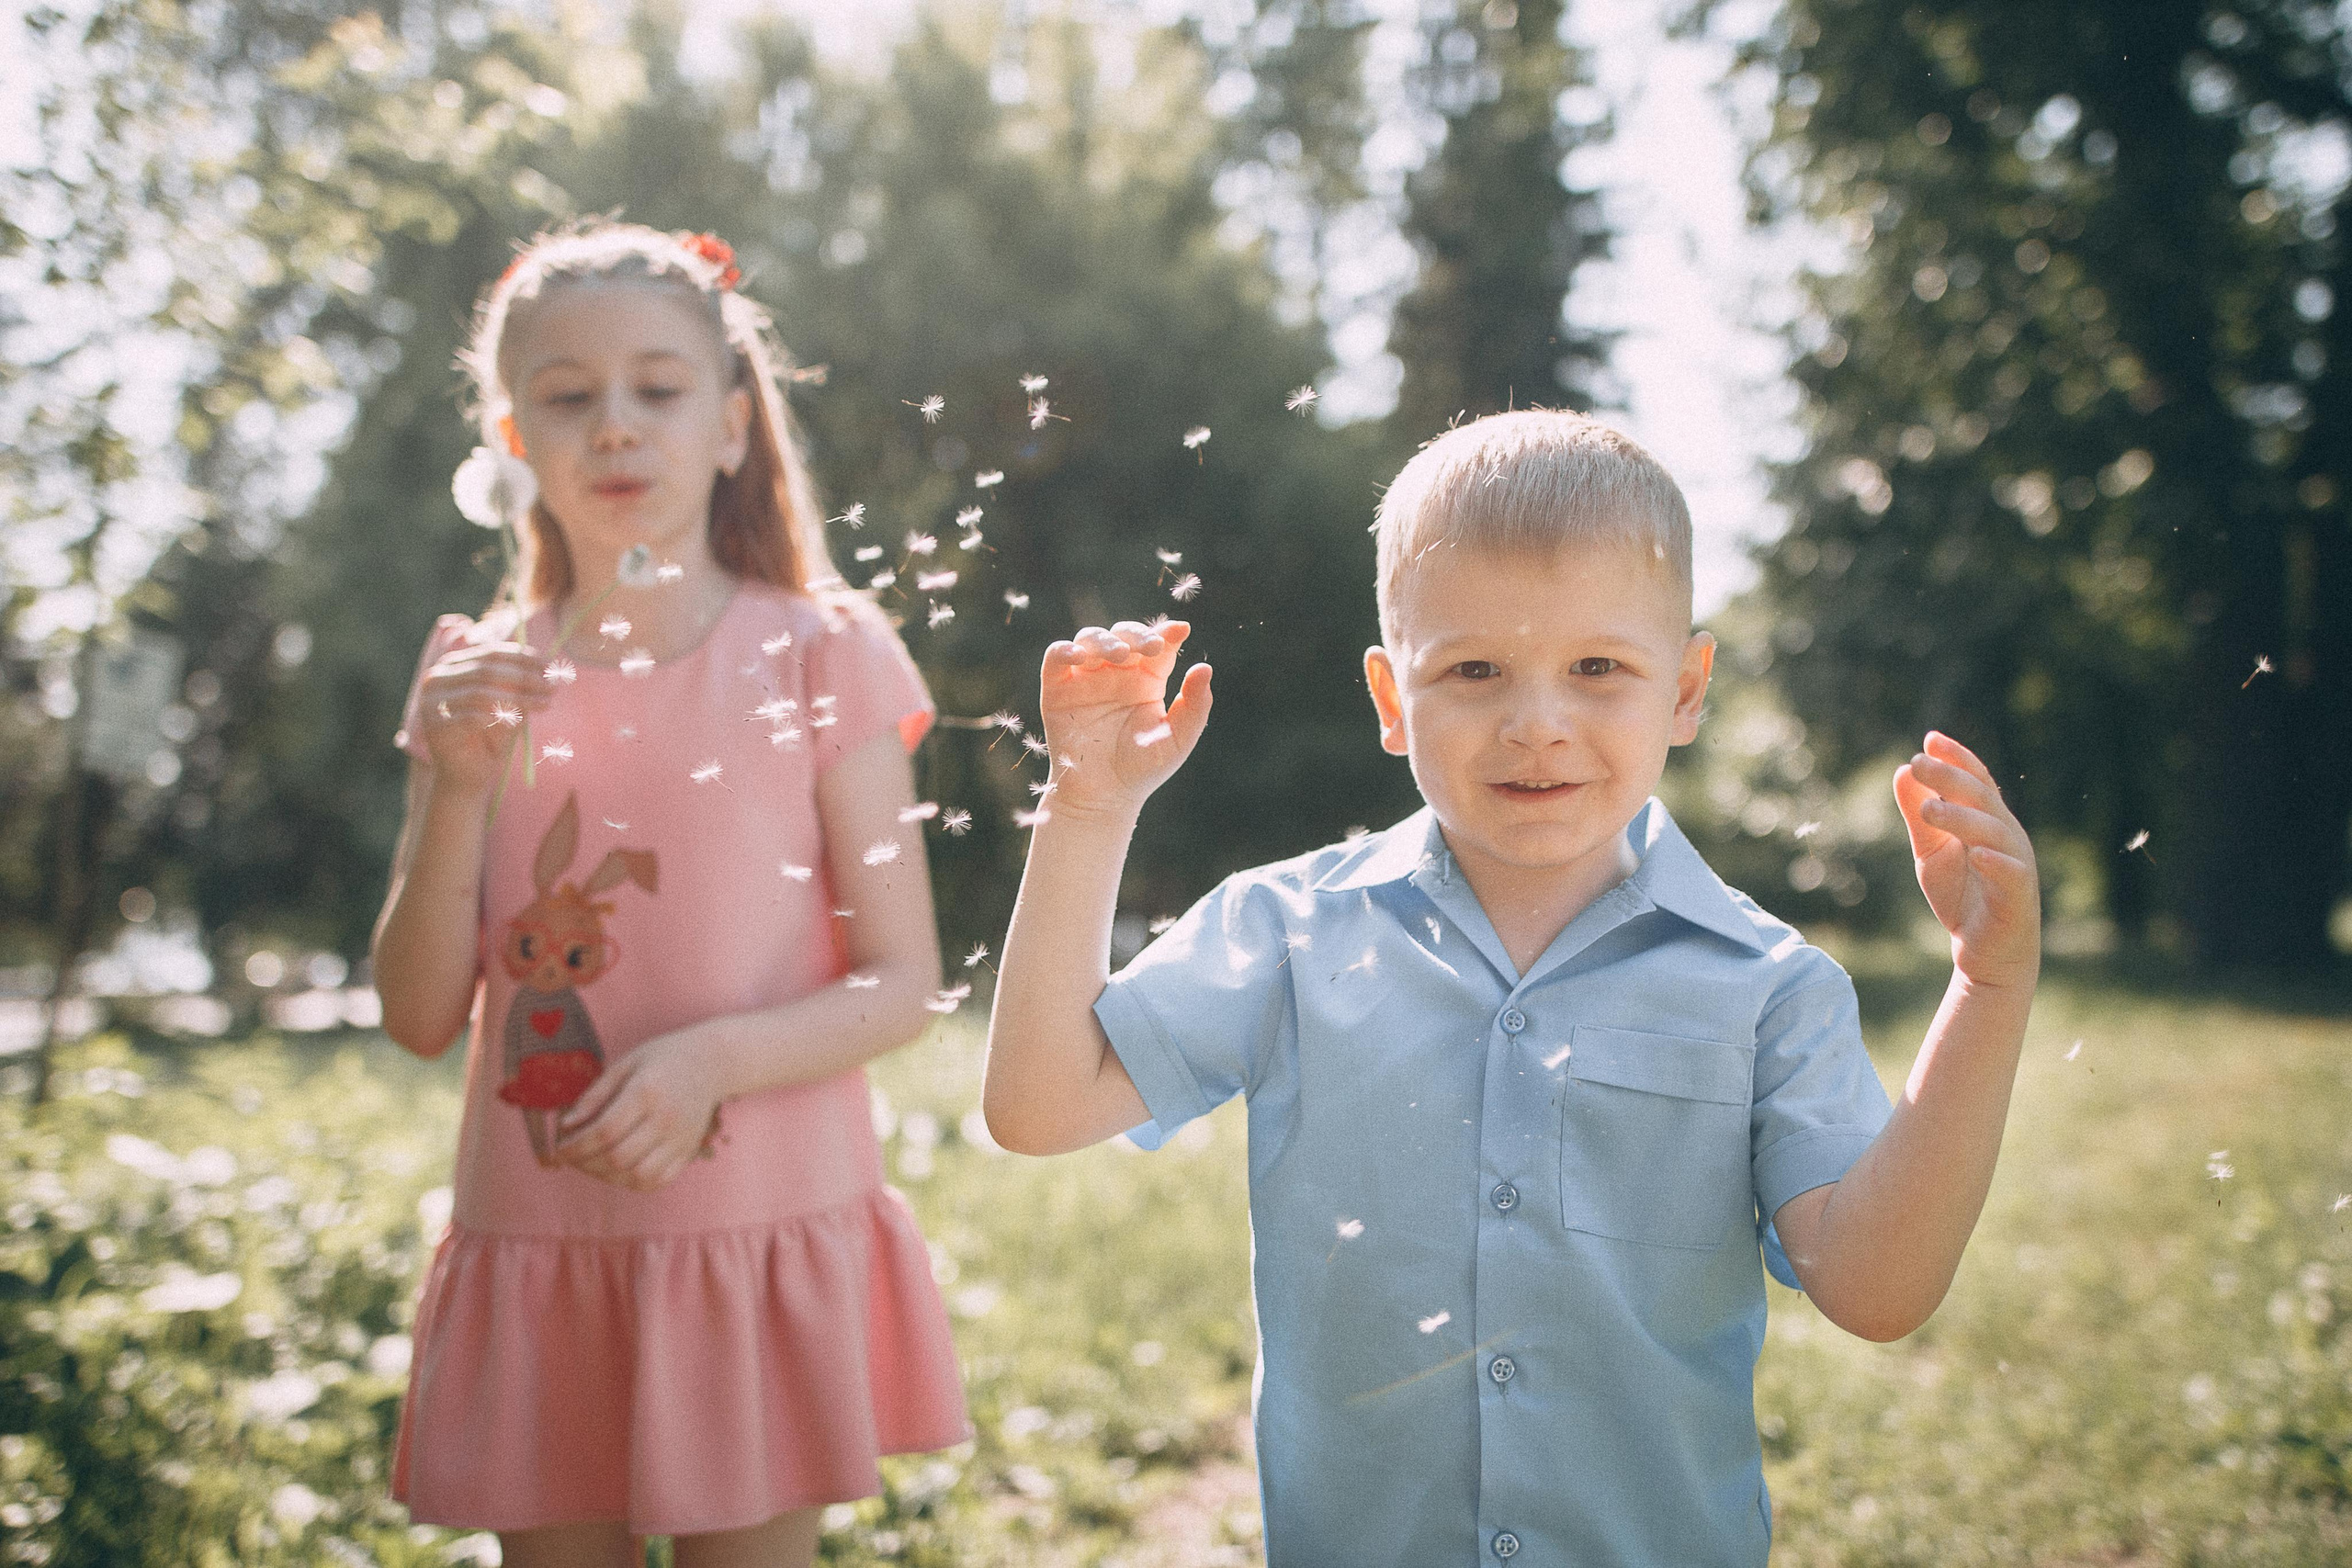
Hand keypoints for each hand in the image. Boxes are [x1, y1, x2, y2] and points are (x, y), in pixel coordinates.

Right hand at [414, 636, 551, 796]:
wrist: (466, 776)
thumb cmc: (488, 736)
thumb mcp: (506, 704)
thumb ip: (517, 683)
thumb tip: (547, 665)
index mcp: (451, 666)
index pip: (490, 653)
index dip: (522, 657)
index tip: (549, 665)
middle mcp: (436, 679)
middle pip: (487, 670)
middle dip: (524, 677)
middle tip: (552, 686)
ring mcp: (431, 703)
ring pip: (482, 693)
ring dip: (519, 698)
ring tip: (546, 703)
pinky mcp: (436, 727)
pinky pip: (473, 718)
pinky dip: (500, 718)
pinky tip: (520, 721)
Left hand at [551, 1030, 724, 1190]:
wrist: (712, 1062)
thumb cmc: (663, 1059)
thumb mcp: (625, 1064)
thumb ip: (595, 1095)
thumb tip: (567, 1124)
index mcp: (646, 1093)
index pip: (604, 1132)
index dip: (575, 1146)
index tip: (559, 1148)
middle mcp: (666, 1119)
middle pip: (618, 1157)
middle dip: (585, 1163)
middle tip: (571, 1157)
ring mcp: (680, 1138)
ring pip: (638, 1176)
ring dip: (607, 1177)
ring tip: (593, 1165)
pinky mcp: (689, 1150)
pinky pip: (659, 1180)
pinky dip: (634, 1183)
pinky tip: (619, 1171)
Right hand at [1038, 620, 1213, 823]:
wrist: (1103, 797)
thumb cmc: (1143, 770)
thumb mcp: (1178, 740)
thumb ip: (1195, 706)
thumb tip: (1205, 668)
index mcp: (1147, 680)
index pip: (1157, 646)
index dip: (1167, 633)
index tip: (1180, 630)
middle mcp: (1117, 673)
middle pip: (1124, 635)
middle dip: (1136, 634)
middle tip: (1149, 647)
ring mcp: (1086, 678)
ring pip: (1091, 638)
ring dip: (1104, 639)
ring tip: (1118, 654)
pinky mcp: (1057, 689)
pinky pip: (1057, 657)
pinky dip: (1064, 649)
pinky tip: (1079, 656)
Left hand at [1893, 732, 2040, 990]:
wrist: (1985, 952)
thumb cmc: (1962, 895)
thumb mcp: (1931, 852)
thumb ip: (1918, 815)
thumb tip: (1904, 770)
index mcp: (1987, 819)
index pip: (1976, 780)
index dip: (1957, 758)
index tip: (1930, 739)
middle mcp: (2007, 834)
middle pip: (1982, 798)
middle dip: (1951, 779)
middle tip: (1919, 764)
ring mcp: (2016, 863)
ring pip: (1992, 831)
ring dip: (1961, 817)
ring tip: (1928, 810)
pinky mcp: (2018, 895)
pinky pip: (2009, 873)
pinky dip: (1995, 861)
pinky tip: (1976, 853)